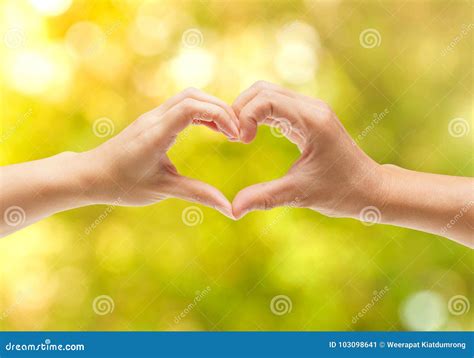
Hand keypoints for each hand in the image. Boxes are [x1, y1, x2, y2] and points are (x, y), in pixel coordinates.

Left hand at [79, 88, 239, 217]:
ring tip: (228, 131)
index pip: (192, 107)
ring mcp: (152, 116)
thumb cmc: (122, 184)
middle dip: (220, 109)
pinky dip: (200, 112)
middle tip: (238, 132)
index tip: (235, 135)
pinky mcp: (152, 120)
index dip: (219, 115)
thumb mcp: (163, 190)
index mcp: (156, 134)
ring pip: (187, 97)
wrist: (90, 175)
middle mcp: (154, 118)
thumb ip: (197, 194)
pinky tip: (211, 129)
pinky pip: (181, 106)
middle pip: (193, 95)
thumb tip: (229, 208)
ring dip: (211, 108)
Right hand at [231, 81, 382, 219]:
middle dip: (240, 110)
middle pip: (262, 90)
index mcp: (312, 121)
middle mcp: (312, 108)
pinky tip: (251, 135)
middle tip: (233, 138)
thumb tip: (232, 209)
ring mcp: (311, 110)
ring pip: (267, 93)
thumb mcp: (300, 195)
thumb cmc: (342, 192)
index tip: (239, 141)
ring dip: (248, 111)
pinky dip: (258, 115)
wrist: (372, 189)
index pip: (265, 99)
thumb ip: (264, 197)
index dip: (244, 116)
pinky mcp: (308, 117)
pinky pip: (276, 104)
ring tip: (240, 137)